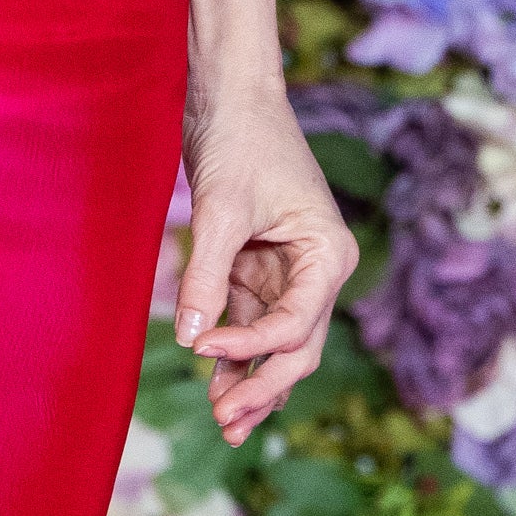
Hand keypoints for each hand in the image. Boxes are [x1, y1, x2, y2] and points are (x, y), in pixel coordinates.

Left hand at [173, 80, 357, 444]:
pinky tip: (217, 382)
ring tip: (223, 420)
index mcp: (326, 254)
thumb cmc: (239, 139)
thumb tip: (189, 339)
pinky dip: (235, 349)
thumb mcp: (221, 210)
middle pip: (296, 345)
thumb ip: (206, 275)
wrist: (230, 93)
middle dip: (263, 384)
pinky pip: (251, 319)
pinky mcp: (258, 264)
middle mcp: (316, 269)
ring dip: (250, 377)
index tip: (205, 348)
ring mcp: (288, 270)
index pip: (296, 322)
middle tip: (224, 422)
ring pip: (274, 341)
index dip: (252, 346)